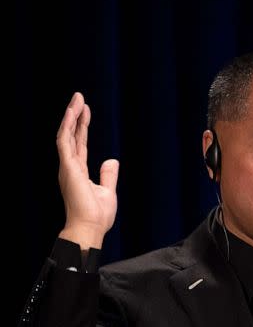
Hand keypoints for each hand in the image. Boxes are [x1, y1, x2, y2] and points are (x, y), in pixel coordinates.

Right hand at [56, 92, 118, 248]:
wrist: (90, 228)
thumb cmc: (97, 215)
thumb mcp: (107, 191)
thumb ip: (108, 175)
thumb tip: (112, 160)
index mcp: (78, 171)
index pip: (79, 144)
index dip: (81, 126)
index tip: (85, 111)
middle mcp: (70, 167)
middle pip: (71, 135)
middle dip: (75, 116)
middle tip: (79, 98)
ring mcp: (67, 167)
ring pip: (66, 135)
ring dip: (71, 116)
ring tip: (77, 99)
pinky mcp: (68, 168)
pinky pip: (65, 142)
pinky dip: (68, 126)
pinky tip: (72, 113)